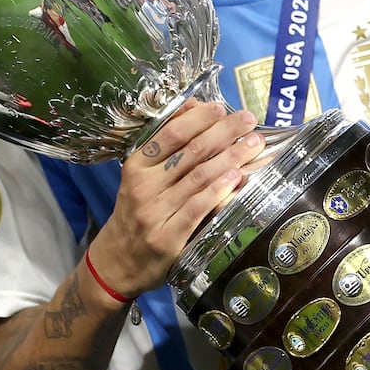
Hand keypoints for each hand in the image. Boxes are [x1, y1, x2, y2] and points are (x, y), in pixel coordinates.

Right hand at [87, 102, 262, 299]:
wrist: (116, 261)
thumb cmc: (135, 212)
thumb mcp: (140, 176)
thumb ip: (165, 146)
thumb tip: (193, 108)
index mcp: (136, 166)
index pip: (170, 134)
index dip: (199, 118)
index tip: (222, 108)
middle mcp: (144, 186)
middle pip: (190, 152)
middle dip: (223, 132)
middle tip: (248, 120)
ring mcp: (155, 212)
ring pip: (198, 178)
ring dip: (230, 158)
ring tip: (253, 144)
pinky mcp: (168, 237)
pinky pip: (198, 208)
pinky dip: (218, 190)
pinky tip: (236, 177)